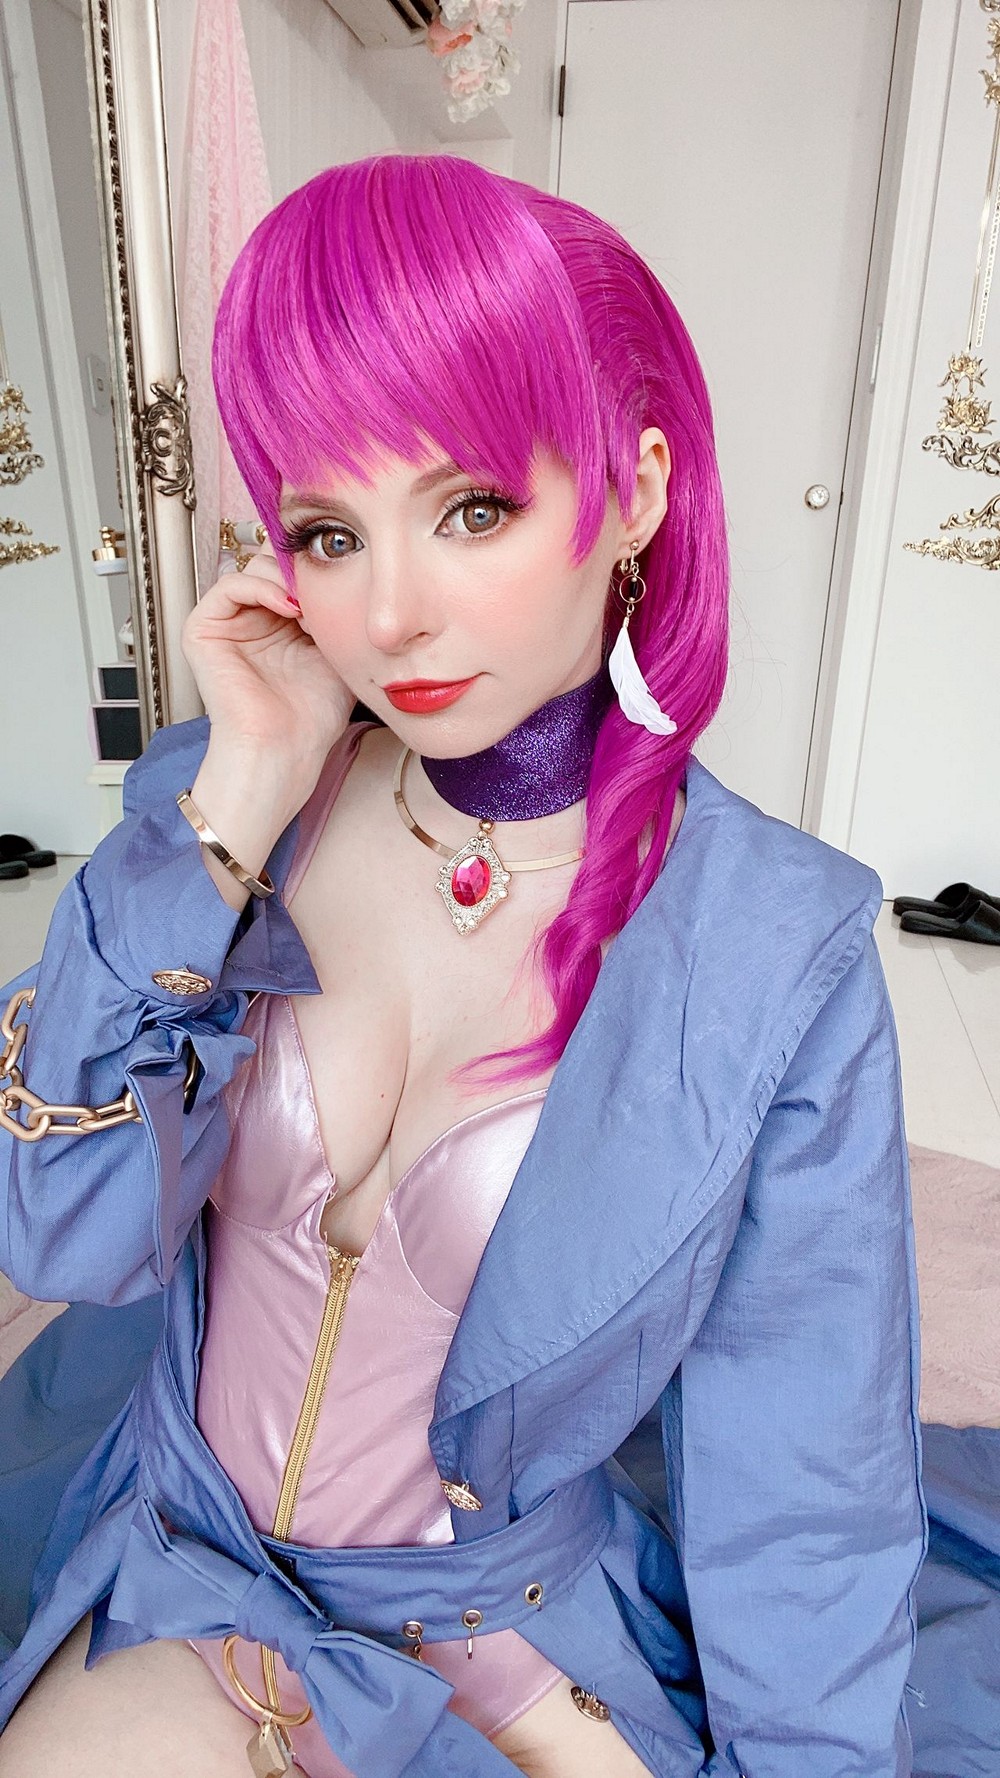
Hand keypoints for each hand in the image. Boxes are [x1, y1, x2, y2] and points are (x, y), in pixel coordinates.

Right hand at [181, 542, 355, 783]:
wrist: (286, 748)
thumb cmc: (311, 715)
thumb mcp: (335, 649)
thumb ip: (333, 610)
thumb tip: (334, 572)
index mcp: (278, 624)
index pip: (291, 573)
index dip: (314, 571)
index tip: (341, 581)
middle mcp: (250, 621)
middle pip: (270, 564)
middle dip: (300, 570)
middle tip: (324, 589)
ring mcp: (226, 625)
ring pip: (252, 569)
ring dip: (285, 579)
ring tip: (308, 605)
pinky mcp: (203, 630)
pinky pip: (229, 585)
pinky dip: (260, 586)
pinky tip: (287, 606)